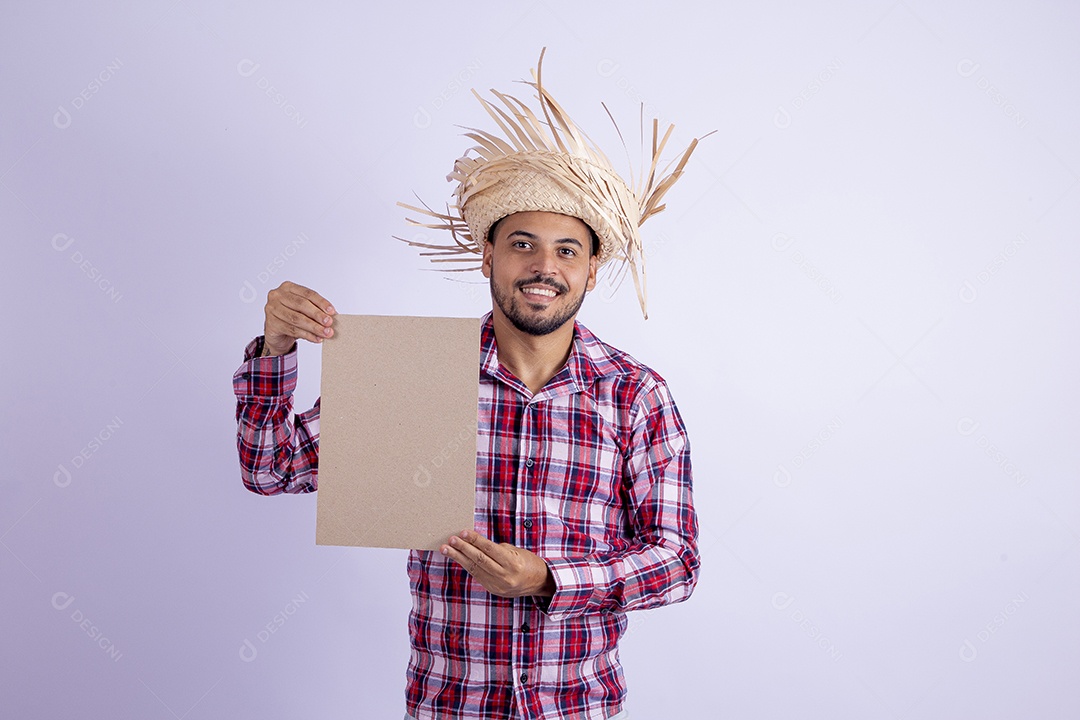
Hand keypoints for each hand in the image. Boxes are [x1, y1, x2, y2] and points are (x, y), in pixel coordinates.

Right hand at [262, 281, 335, 355]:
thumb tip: (332, 315)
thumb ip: (316, 310)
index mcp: (288, 287)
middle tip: (329, 323)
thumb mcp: (304, 311)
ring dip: (314, 327)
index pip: (307, 293)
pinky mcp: (271, 323)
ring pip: (297, 318)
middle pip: (301, 304)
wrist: (277, 334)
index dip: (321, 302)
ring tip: (325, 332)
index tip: (332, 311)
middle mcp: (277, 296)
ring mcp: (272, 309)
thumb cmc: (292, 318)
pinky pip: (292, 330)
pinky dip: (307, 335)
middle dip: (318, 315)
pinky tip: (316, 338)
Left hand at [441, 530, 555, 598]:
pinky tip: (457, 558)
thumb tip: (476, 543)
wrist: (538, 583)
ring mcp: (497, 585)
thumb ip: (497, 549)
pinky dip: (466, 565)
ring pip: (474, 569)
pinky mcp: (492, 589)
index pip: (489, 549)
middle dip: (463, 549)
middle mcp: (504, 575)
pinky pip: (477, 575)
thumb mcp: (516, 552)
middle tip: (450, 540)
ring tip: (446, 549)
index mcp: (512, 563)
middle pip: (479, 560)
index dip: (475, 540)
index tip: (462, 533)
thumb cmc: (528, 562)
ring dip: (458, 558)